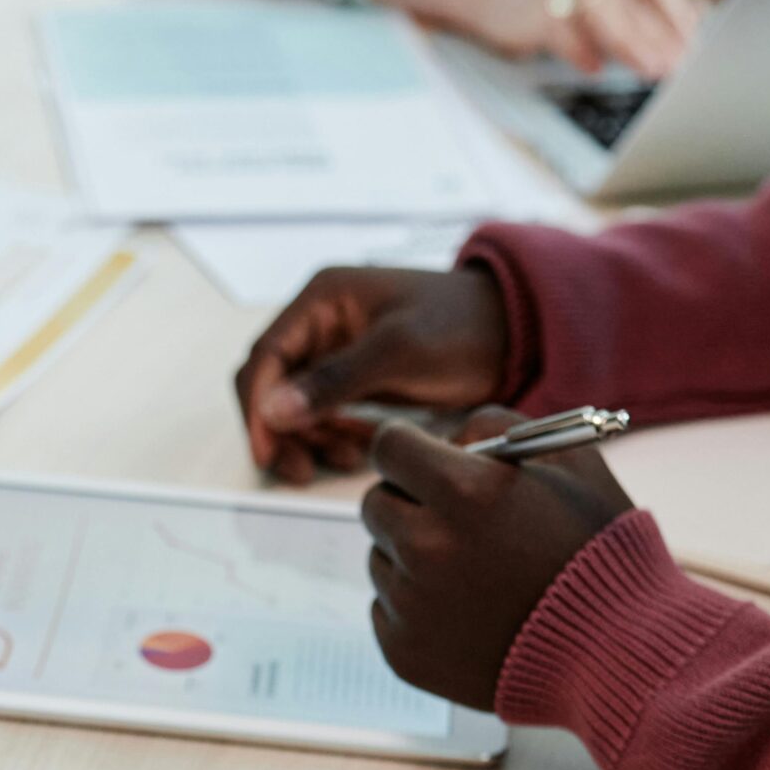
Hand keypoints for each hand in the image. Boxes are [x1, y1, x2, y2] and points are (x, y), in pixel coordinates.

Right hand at [237, 267, 507, 482]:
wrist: (513, 331)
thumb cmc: (462, 325)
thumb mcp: (399, 351)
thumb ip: (334, 379)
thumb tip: (273, 410)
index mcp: (322, 299)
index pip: (264, 357)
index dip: (257, 408)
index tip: (268, 451)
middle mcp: (321, 322)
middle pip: (272, 385)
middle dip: (280, 431)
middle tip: (298, 470)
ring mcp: (337, 351)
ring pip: (295, 406)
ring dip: (308, 439)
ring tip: (344, 461)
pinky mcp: (356, 377)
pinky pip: (324, 414)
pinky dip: (332, 437)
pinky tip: (355, 453)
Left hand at [360, 410, 632, 707]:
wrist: (614, 651)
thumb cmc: (597, 550)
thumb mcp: (569, 461)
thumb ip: (497, 430)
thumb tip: (446, 442)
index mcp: (464, 492)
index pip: (388, 447)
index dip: (407, 450)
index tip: (420, 462)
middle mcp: (426, 548)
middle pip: (375, 504)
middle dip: (408, 502)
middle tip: (450, 519)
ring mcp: (411, 606)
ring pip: (381, 559)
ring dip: (412, 558)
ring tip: (476, 576)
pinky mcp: (404, 653)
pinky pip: (386, 611)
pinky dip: (416, 609)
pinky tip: (469, 614)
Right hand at [364, 0, 702, 78]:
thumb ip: (639, 10)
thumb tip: (698, 23)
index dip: (683, 16)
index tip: (704, 45)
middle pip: (638, 4)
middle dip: (665, 37)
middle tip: (684, 67)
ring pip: (608, 16)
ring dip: (633, 45)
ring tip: (652, 71)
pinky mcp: (536, 13)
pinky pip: (564, 33)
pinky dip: (581, 52)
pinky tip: (594, 70)